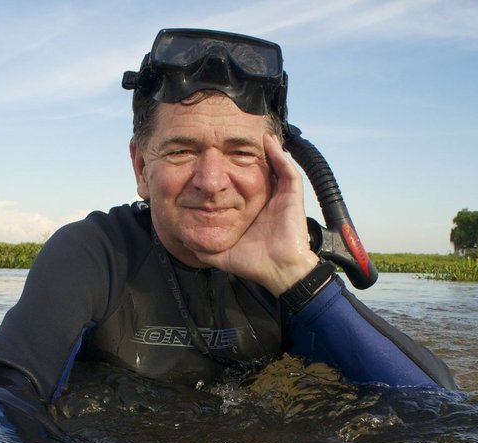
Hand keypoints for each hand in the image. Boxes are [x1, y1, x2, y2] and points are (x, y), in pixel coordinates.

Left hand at [201, 135, 318, 295]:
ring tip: (256, 135)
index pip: (244, 185)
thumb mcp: (221, 253)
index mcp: (253, 211)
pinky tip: (269, 143)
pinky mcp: (293, 197)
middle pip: (261, 171)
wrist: (276, 272)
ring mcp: (281, 198)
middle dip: (251, 155)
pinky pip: (288, 170)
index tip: (220, 158)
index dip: (234, 170)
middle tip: (236, 141)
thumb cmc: (253, 264)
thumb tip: (184, 241)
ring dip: (268, 150)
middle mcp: (268, 201)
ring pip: (276, 166)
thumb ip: (204, 247)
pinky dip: (280, 155)